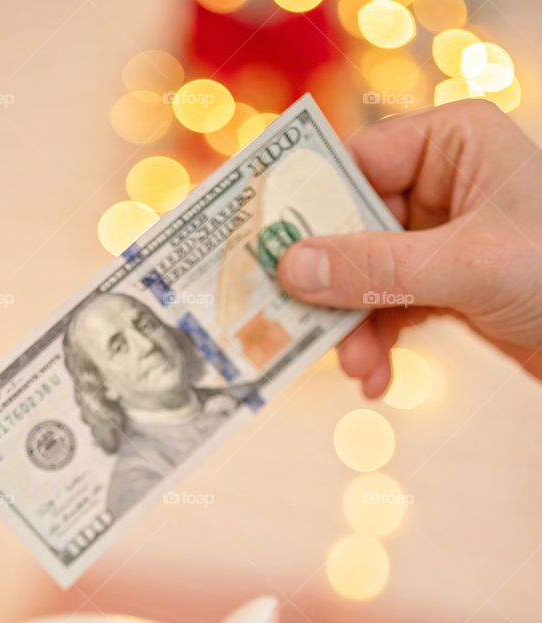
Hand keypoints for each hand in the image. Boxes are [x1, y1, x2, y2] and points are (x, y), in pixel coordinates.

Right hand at [276, 100, 541, 397]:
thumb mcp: (466, 266)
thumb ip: (376, 266)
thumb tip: (291, 268)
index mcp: (454, 142)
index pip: (357, 163)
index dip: (306, 206)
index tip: (259, 245)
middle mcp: (444, 181)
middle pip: (352, 228)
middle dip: (331, 287)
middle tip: (295, 326)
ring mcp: (442, 236)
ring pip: (365, 276)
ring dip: (354, 328)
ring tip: (358, 369)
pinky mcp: (447, 285)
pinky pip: (389, 309)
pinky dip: (379, 344)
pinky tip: (377, 378)